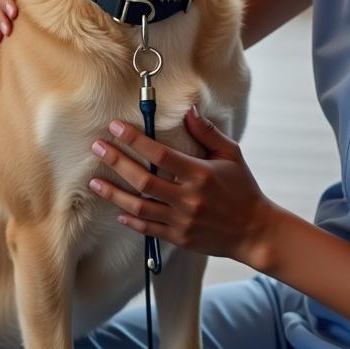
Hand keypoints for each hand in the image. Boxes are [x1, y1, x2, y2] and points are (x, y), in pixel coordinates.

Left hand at [88, 106, 275, 266]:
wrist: (255, 231)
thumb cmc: (243, 188)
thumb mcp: (231, 154)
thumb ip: (208, 132)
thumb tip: (188, 110)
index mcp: (200, 174)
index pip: (160, 154)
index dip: (135, 139)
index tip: (116, 127)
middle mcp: (188, 198)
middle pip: (143, 179)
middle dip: (116, 161)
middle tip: (97, 147)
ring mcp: (182, 220)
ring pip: (139, 207)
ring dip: (114, 193)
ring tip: (94, 182)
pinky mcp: (179, 238)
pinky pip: (148, 229)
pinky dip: (130, 220)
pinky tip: (117, 210)